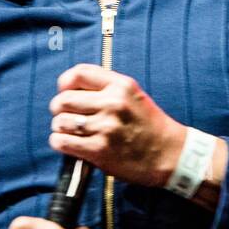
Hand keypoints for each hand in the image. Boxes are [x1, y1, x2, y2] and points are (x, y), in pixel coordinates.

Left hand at [48, 63, 186, 187]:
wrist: (170, 155)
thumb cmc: (150, 126)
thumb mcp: (134, 96)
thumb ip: (106, 88)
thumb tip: (71, 89)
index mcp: (121, 85)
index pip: (78, 74)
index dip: (65, 84)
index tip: (65, 92)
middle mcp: (112, 103)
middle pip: (64, 99)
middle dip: (59, 109)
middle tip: (65, 116)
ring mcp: (105, 127)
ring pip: (60, 122)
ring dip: (60, 128)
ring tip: (69, 132)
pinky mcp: (99, 150)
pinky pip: (63, 142)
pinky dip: (59, 143)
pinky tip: (68, 144)